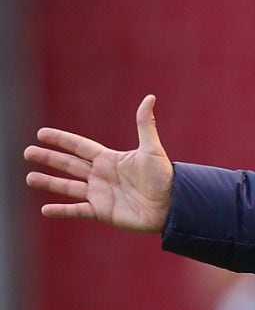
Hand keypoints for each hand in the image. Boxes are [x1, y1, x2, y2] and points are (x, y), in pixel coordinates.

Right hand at [24, 95, 173, 232]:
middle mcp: (102, 176)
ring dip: (49, 183)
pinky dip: (61, 210)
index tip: (42, 134)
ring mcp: (100, 194)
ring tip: (29, 178)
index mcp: (110, 159)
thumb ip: (145, 124)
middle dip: (49, 158)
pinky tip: (45, 210)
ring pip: (68, 187)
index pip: (80, 147)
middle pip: (69, 165)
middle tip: (27, 152)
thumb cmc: (165, 177)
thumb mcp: (152, 149)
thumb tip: (150, 97)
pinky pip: (77, 211)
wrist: (173, 205)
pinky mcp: (103, 212)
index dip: (61, 140)